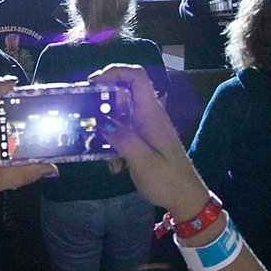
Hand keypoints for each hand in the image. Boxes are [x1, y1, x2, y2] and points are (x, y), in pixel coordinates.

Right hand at [90, 64, 210, 221]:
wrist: (186, 199)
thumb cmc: (168, 180)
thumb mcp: (144, 162)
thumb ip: (124, 140)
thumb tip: (102, 121)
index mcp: (152, 114)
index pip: (137, 77)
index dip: (115, 71)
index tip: (93, 83)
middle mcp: (149, 115)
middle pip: (124, 91)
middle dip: (102, 101)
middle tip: (84, 113)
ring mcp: (146, 126)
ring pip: (119, 112)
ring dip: (105, 128)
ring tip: (97, 147)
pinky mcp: (143, 137)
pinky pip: (122, 130)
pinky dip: (112, 142)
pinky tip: (114, 165)